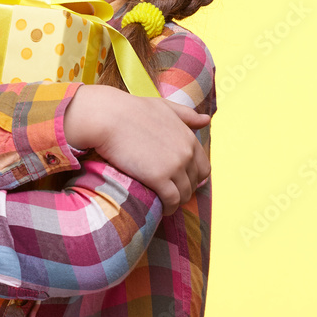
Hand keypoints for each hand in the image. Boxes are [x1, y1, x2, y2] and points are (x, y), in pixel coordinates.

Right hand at [64, 85, 210, 215]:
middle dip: (185, 189)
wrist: (109, 117)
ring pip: (184, 194)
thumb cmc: (132, 110)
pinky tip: (162, 209)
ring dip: (176, 201)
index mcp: (188, 137)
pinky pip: (171, 201)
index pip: (203, 167)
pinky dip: (169, 208)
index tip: (181, 181)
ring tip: (165, 203)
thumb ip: (186, 115)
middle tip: (171, 192)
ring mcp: (173, 166)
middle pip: (195, 183)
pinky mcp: (158, 178)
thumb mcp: (164, 107)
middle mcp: (186, 153)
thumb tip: (207, 119)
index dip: (194, 177)